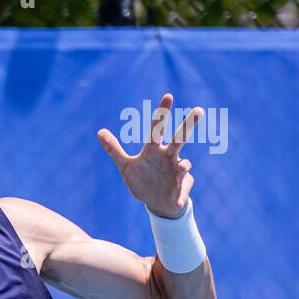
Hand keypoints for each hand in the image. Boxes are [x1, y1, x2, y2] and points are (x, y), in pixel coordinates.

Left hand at [97, 93, 202, 219]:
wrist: (155, 201)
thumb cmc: (142, 179)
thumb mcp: (125, 166)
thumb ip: (114, 150)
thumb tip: (99, 132)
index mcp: (154, 149)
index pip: (158, 129)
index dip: (162, 114)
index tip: (168, 95)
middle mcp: (169, 157)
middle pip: (179, 139)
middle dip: (188, 126)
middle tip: (199, 110)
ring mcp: (177, 173)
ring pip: (184, 165)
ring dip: (184, 166)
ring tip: (182, 168)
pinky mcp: (180, 190)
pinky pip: (182, 194)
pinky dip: (181, 198)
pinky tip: (179, 204)